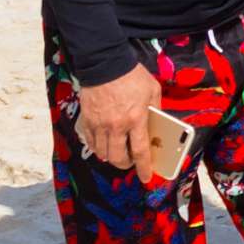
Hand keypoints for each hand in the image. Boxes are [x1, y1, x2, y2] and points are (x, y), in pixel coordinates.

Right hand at [72, 64, 173, 179]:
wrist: (105, 65)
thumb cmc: (133, 76)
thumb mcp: (153, 90)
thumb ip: (156, 109)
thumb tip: (157, 126)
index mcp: (136, 118)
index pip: (141, 151)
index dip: (143, 167)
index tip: (145, 178)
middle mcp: (116, 126)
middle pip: (118, 157)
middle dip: (125, 165)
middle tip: (131, 162)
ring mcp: (99, 125)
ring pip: (102, 153)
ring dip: (111, 157)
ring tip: (118, 153)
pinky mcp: (87, 121)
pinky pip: (91, 143)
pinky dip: (97, 148)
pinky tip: (104, 144)